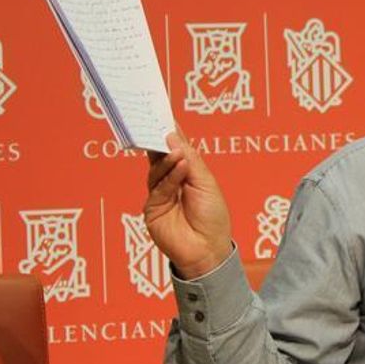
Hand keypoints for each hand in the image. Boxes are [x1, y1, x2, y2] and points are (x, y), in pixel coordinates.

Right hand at [143, 130, 232, 279]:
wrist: (209, 249)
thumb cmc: (212, 217)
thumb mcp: (206, 183)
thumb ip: (189, 160)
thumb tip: (172, 136)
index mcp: (185, 172)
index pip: (174, 148)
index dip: (169, 132)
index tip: (162, 113)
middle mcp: (170, 181)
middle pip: (160, 156)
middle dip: (158, 141)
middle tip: (157, 125)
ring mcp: (159, 194)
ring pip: (157, 170)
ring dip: (168, 160)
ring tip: (178, 152)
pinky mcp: (152, 208)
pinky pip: (159, 188)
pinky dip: (170, 177)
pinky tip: (180, 168)